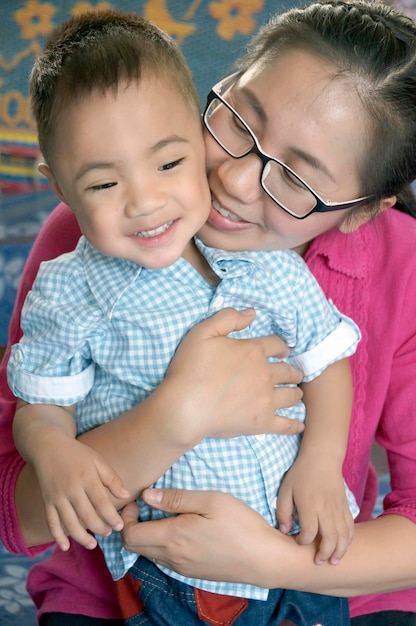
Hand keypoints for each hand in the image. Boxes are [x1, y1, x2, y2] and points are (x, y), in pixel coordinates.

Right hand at [33, 435, 129, 550]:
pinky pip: (51, 522)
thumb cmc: (77, 454)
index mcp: (86, 477)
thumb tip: (126, 495)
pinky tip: (66, 547)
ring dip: (81, 537)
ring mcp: (57, 497)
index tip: (119, 526)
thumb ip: (112, 478)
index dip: (111, 517)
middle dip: (99, 528)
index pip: (101, 502)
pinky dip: (57, 536)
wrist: (48, 447)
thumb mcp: (97, 460)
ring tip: (92, 544)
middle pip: (86, 516)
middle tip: (108, 533)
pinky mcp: (47, 501)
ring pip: (69, 523)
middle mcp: (70, 489)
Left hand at [121, 488, 276, 583]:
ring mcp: (182, 568)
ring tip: (165, 514)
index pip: (129, 535)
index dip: (126, 516)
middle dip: (132, 525)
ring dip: (147, 535)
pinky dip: (161, 544)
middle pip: (134, 547)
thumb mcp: (211, 501)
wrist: (265, 559)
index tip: (140, 500)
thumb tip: (147, 495)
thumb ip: (176, 498)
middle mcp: (172, 558)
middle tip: (148, 505)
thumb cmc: (240, 524)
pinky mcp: (192, 573)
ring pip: (149, 553)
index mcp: (173, 538)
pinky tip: (179, 528)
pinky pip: (164, 560)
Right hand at [164, 308, 303, 443]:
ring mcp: (266, 400)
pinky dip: (294, 426)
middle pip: (288, 371)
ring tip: (296, 394)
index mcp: (253, 351)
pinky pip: (285, 424)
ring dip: (295, 393)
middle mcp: (265, 374)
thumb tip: (252, 313)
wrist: (185, 407)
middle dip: (292, 371)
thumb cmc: (190, 368)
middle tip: (294, 374)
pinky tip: (300, 426)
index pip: (276, 345)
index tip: (282, 351)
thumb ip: (228, 318)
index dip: (281, 346)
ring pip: (291, 395)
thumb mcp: (203, 332)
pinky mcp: (262, 423)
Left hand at [276, 455, 353, 564]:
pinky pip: (351, 527)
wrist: (322, 458)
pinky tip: (343, 547)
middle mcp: (326, 508)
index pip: (309, 532)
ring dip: (340, 551)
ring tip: (333, 562)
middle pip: (330, 538)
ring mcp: (338, 508)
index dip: (304, 542)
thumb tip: (284, 530)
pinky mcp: (346, 506)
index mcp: (309, 504)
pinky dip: (349, 540)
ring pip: (344, 535)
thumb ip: (282, 511)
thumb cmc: (301, 474)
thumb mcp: (285, 489)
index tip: (298, 540)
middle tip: (318, 562)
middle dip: (325, 554)